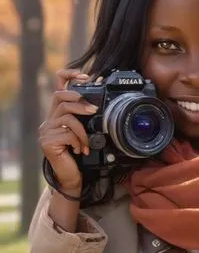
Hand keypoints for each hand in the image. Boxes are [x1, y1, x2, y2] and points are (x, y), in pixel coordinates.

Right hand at [39, 69, 97, 192]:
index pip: (58, 86)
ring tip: (87, 142)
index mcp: (58, 114)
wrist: (71, 177)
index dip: (69, 75)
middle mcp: (49, 120)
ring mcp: (46, 131)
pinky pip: (68, 134)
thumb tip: (98, 105)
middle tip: (93, 110)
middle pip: (60, 97)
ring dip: (82, 129)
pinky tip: (81, 150)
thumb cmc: (80, 154)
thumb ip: (85, 119)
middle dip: (79, 101)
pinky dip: (79, 141)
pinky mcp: (47, 142)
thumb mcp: (84, 132)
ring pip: (67, 117)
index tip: (85, 75)